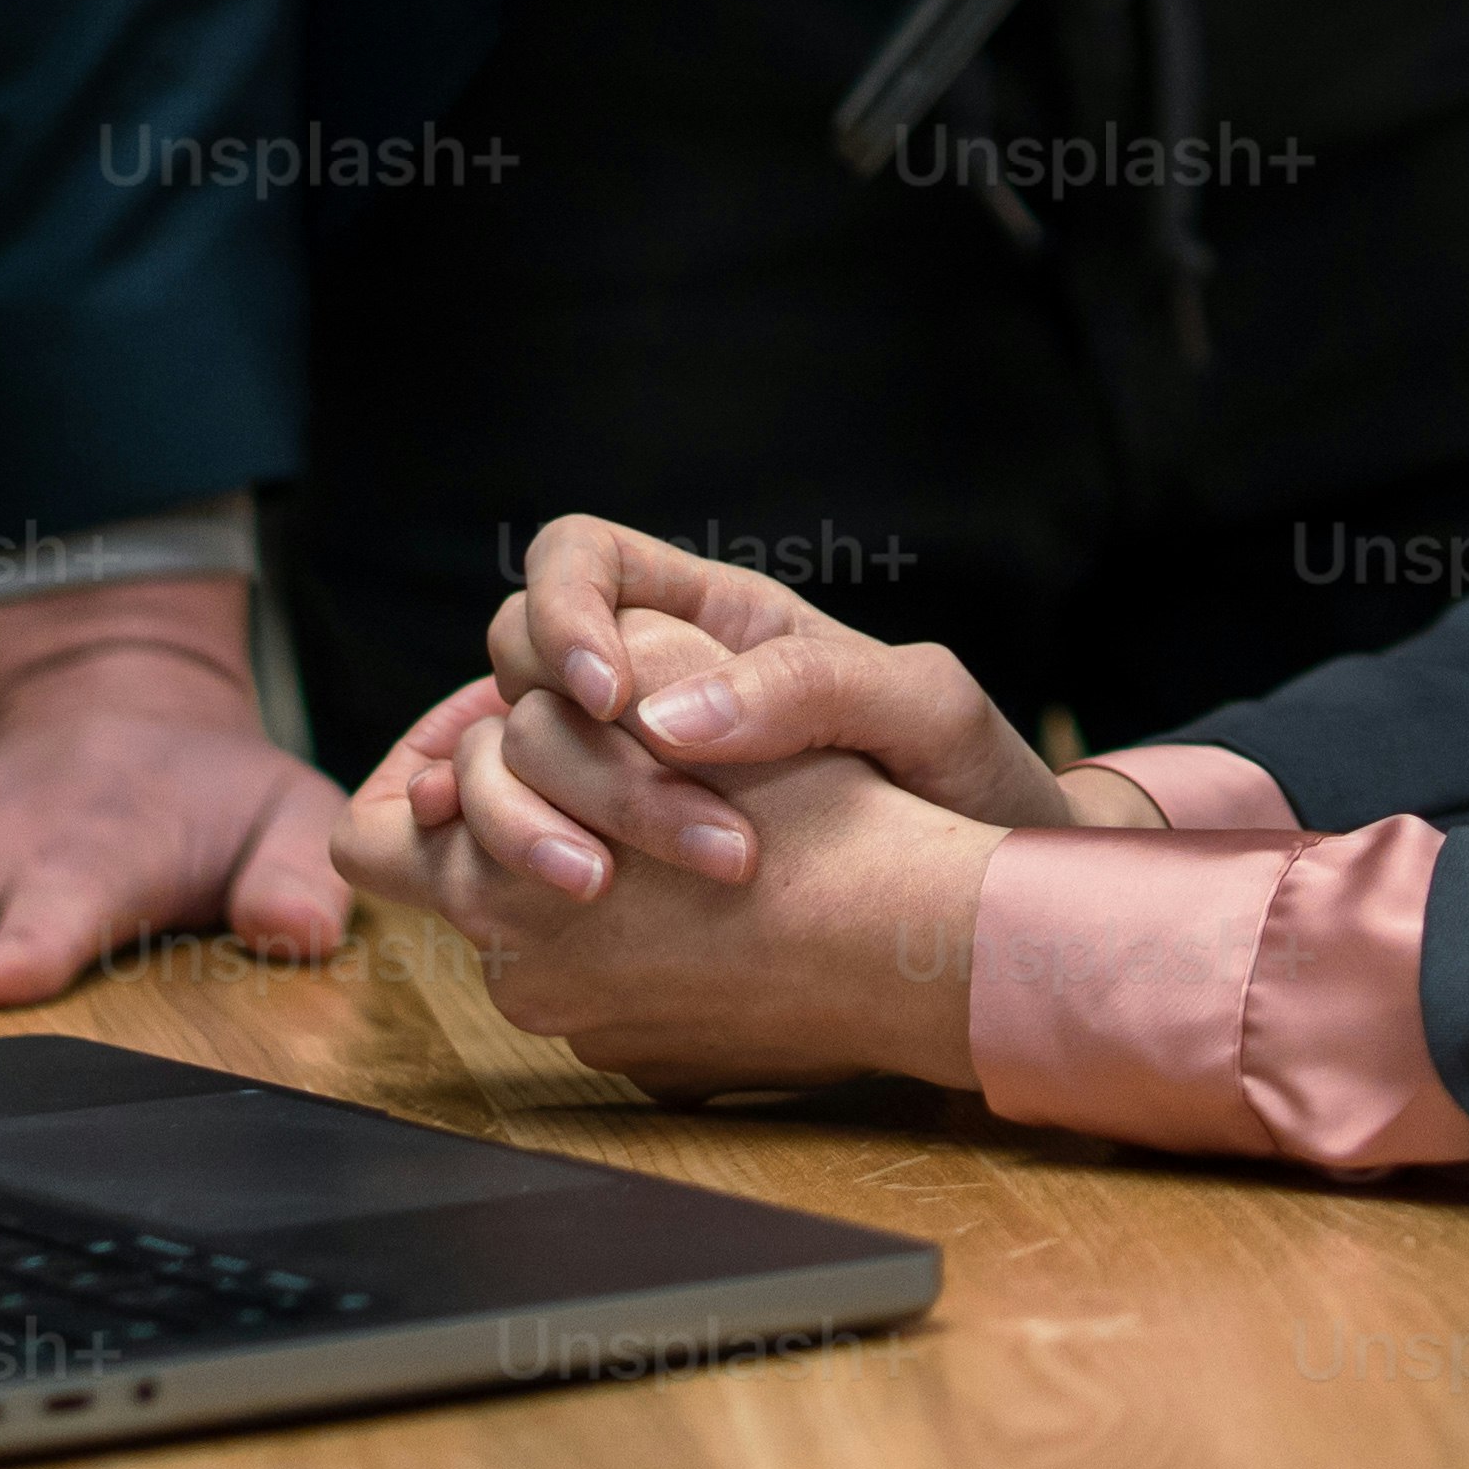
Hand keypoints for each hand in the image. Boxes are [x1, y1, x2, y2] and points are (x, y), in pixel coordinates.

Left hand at [340, 691, 1002, 1100]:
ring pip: (537, 930)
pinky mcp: (649, 1065)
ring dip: (587, 874)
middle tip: (610, 763)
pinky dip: (641, 940)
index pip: (378, 835)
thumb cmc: (821, 815)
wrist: (929, 951)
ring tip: (683, 828)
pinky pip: (605, 984)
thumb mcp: (687, 699)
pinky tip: (720, 899)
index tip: (484, 744)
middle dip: (519, 811)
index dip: (417, 779)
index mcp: (509, 880)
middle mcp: (527, 971)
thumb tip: (505, 709)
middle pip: (459, 878)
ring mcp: (588, 1028)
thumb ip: (572, 691)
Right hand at [466, 513, 1149, 865]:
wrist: (994, 910)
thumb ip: (811, 688)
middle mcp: (647, 686)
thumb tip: (666, 719)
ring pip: (495, 758)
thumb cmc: (970, 785)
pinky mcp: (600, 863)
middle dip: (555, 744)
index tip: (608, 694)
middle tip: (626, 828)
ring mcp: (612, 775)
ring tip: (588, 889)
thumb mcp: (926, 713)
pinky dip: (475, 859)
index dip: (563, 610)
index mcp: (714, 621)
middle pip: (519, 665)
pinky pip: (498, 844)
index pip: (581, 558)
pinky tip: (513, 899)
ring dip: (510, 816)